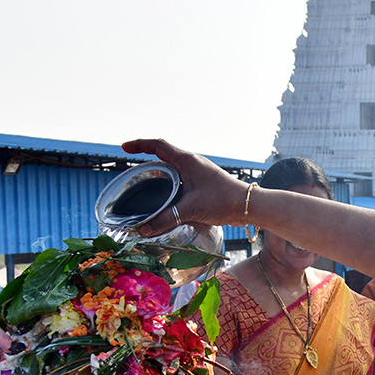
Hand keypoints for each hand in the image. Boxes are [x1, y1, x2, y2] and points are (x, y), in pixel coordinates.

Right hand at [121, 139, 248, 235]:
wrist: (249, 205)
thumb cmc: (223, 201)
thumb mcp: (190, 209)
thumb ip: (165, 219)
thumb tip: (143, 230)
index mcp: (187, 160)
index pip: (158, 145)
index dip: (139, 144)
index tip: (125, 148)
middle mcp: (193, 162)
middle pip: (164, 153)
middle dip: (146, 157)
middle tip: (132, 166)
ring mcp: (200, 171)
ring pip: (174, 166)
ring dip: (159, 170)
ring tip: (145, 181)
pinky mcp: (204, 182)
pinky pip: (182, 176)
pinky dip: (170, 181)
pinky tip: (167, 195)